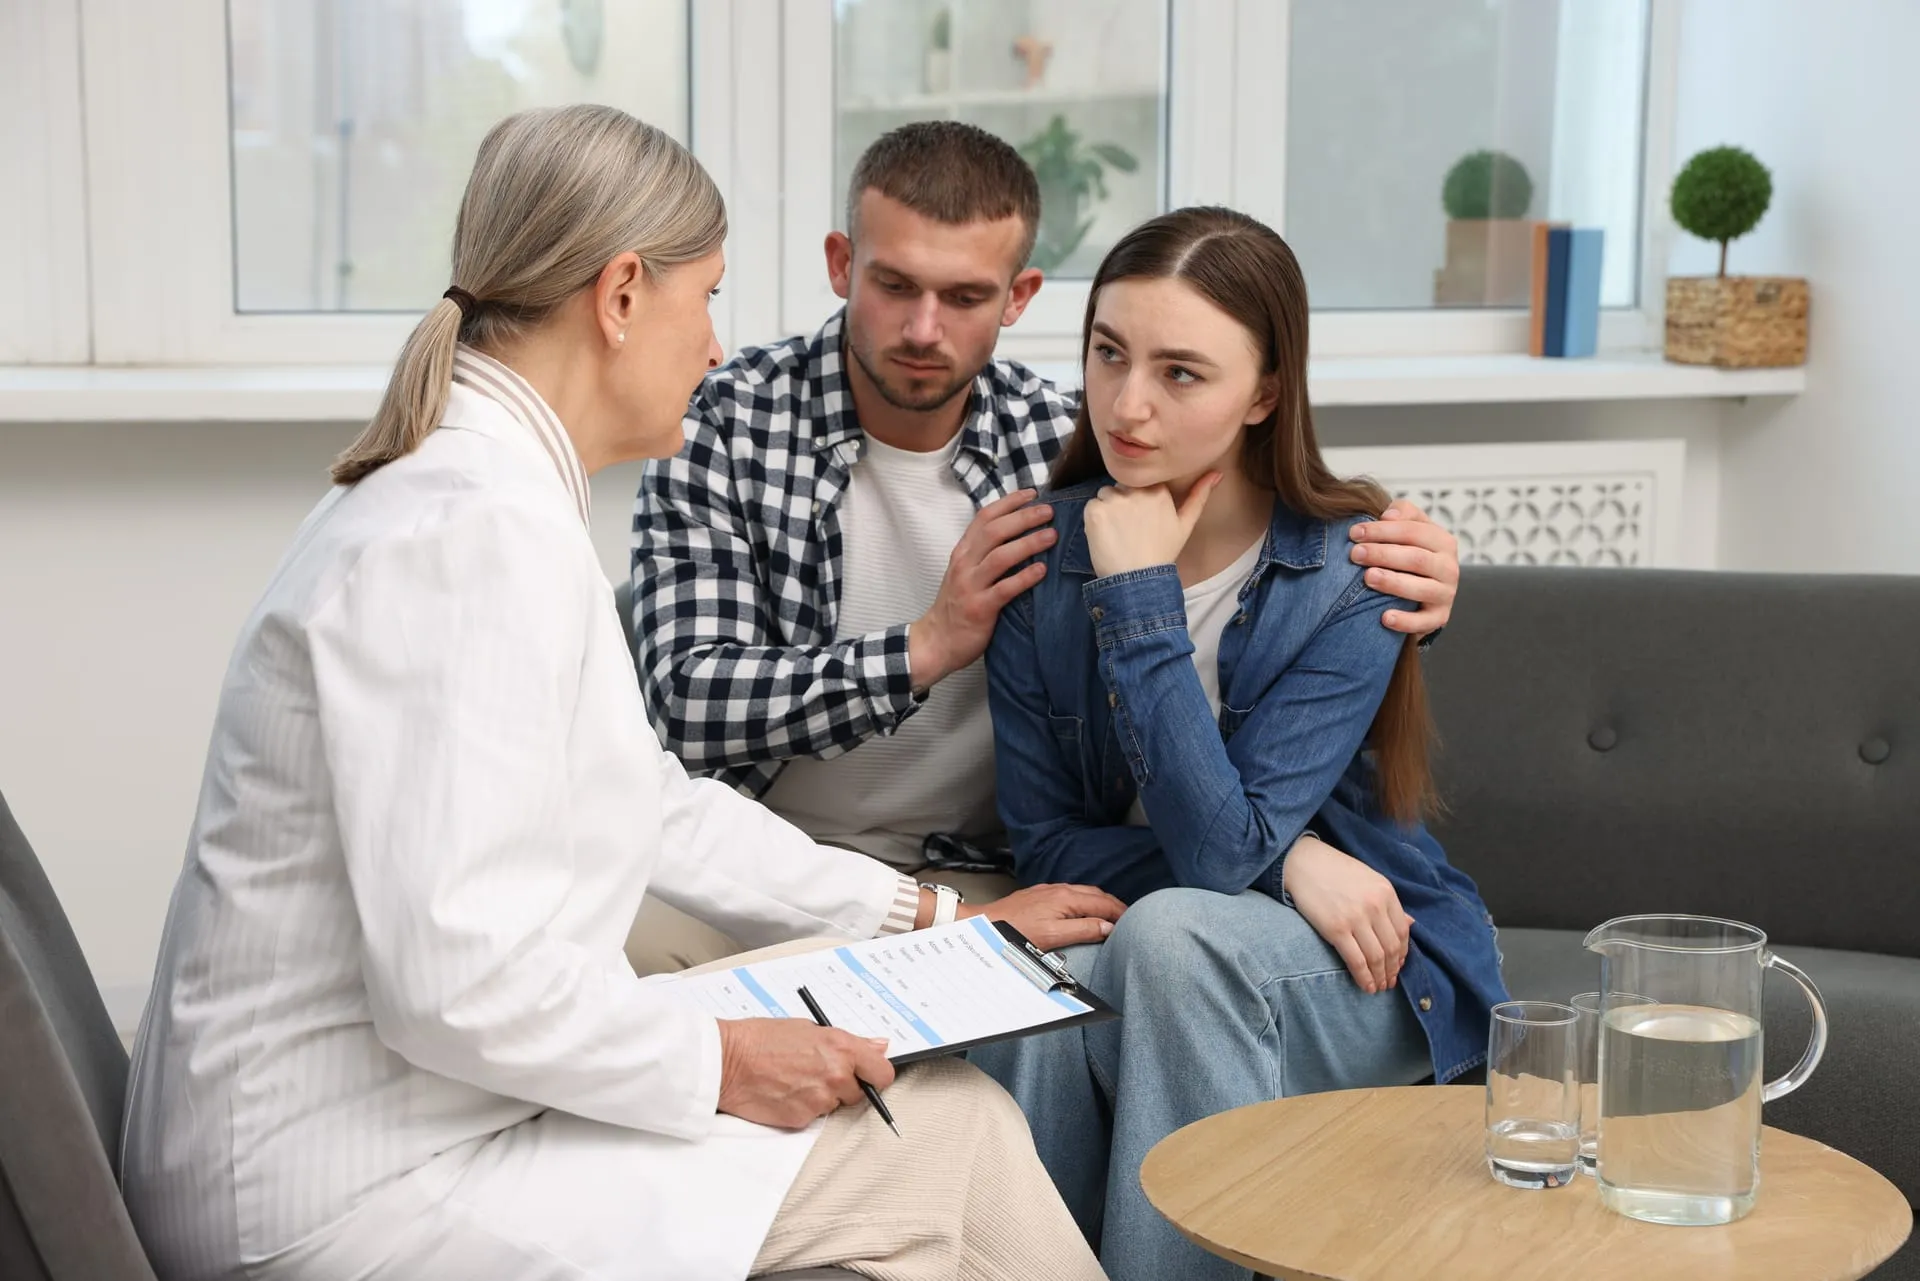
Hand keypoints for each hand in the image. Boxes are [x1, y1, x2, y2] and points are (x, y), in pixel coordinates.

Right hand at [715, 1018, 895, 1129]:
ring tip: (795, 1080)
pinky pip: (814, 1117)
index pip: (883, 1073)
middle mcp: (837, 1075)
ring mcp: (821, 1100)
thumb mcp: (809, 1028)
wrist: (728, 1061)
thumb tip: (880, 1046)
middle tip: (818, 1074)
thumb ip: (848, 1042)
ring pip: (836, 1105)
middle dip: (846, 1087)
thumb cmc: (762, 1039)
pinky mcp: (803, 1119)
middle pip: (861, 1093)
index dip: (877, 1075)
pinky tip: (785, 1092)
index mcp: (842, 1048)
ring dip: (823, 1097)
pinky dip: (804, 1108)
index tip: (869, 1076)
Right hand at [910, 489, 1055, 686]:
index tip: (1032, 494)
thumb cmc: (957, 605)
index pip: (984, 517)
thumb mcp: (965, 572)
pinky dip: (1025, 577)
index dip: (1009, 502)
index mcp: (963, 552)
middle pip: (994, 531)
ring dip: (1028, 543)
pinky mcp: (979, 608)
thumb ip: (985, 553)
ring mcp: (970, 586)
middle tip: (1049, 511)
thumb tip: (1018, 533)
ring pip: (1000, 556)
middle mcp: (964, 564)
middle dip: (1023, 518)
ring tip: (1052, 536)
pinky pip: (1005, 589)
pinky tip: (1042, 570)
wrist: (936, 641)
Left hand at [968, 882, 1126, 949]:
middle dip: (1115, 905)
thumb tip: (1109, 927)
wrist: (986, 922)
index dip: (1121, 912)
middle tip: (1128, 920)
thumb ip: (1083, 930)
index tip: (1134, 922)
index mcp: (1067, 898)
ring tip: (1111, 916)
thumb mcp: (1054, 936)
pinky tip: (1084, 911)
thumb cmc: (1017, 931)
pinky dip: (1086, 901)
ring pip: (1084, 892)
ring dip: (1101, 902)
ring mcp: (1050, 889)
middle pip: (1097, 894)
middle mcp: (1061, 888)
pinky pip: (1072, 893)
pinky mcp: (1041, 894)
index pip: (1104, 903)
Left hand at [1084, 475, 1221, 579]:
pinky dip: (1094, 520)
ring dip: (1107, 510)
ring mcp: (1114, 499)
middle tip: (1128, 530)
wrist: (1138, 580)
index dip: (1137, 501)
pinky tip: (1105, 536)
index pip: (1140, 484)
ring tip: (1117, 534)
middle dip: (1123, 503)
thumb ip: (1199, 495)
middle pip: (1121, 487)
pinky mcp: (1095, 510)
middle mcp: (1137, 490)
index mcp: (1158, 490)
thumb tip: (1217, 472)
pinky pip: (1091, 506)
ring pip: (1105, 495)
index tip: (1140, 520)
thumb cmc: (1162, 552)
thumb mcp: (1185, 524)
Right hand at [1280, 834, 1412, 994]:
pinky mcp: (1336, 929)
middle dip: (1392, 969)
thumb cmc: (1334, 870)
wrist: (1303, 862)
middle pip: (1392, 948)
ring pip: (1376, 958)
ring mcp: (1356, 918)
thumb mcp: (1369, 879)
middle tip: (1390, 981)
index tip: (1398, 964)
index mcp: (1386, 892)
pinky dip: (1364, 978)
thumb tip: (1411, 924)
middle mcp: (1375, 906)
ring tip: (1379, 987)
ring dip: (1380, 977)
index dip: (1403, 953)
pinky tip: (1366, 986)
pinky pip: (1356, 961)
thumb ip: (1388, 903)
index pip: (1403, 931)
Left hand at [1348, 500, 1458, 635]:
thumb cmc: (1410, 555)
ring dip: (1392, 582)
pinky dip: (1405, 621)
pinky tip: (1384, 617)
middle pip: (1416, 558)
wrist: (1425, 593)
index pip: (1413, 531)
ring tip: (1367, 577)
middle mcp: (1449, 567)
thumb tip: (1387, 515)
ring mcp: (1445, 594)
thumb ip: (1403, 514)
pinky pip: (1423, 621)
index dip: (1382, 530)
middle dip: (1383, 554)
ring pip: (1420, 588)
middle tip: (1355, 554)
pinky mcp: (1438, 618)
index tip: (1354, 532)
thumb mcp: (1411, 529)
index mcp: (1442, 541)